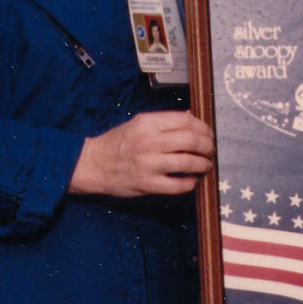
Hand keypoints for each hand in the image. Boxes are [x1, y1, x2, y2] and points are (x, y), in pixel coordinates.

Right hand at [71, 112, 214, 198]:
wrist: (92, 164)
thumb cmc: (116, 143)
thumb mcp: (137, 123)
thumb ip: (164, 121)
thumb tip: (191, 118)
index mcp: (147, 123)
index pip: (186, 120)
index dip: (203, 127)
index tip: (207, 133)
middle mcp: (149, 141)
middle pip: (191, 140)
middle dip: (207, 146)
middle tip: (210, 150)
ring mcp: (148, 164)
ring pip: (188, 163)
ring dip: (203, 164)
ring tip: (205, 165)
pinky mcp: (147, 184)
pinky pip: (178, 185)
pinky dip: (190, 183)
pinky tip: (191, 180)